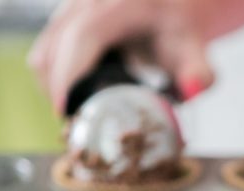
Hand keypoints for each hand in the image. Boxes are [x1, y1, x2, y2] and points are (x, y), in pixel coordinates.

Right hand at [29, 0, 214, 113]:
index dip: (68, 74)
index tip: (65, 111)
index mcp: (116, 5)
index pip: (82, 36)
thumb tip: (193, 90)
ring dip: (53, 86)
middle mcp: (87, 2)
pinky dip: (54, 77)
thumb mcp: (193, 48)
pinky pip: (47, 50)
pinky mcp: (64, 20)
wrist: (170, 6)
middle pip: (54, 46)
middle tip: (74, 125)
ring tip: (76, 113)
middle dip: (58, 90)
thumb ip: (198, 71)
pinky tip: (74, 98)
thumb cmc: (179, 27)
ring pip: (44, 50)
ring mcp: (71, 9)